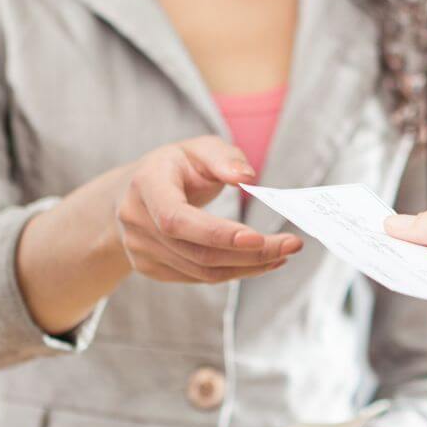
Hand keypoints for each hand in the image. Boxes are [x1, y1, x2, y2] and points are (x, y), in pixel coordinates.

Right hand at [115, 136, 301, 282]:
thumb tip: (246, 177)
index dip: (216, 233)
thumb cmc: (176, 166)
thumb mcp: (199, 148)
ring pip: (202, 271)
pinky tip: (260, 261)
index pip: (177, 219)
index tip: (258, 237)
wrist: (136, 192)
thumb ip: (223, 158)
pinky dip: (234, 272)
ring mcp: (140, 249)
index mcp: (146, 185)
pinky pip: (198, 278)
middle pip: (198, 252)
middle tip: (291, 246)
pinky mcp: (151, 268)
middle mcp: (137, 221)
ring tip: (282, 254)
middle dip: (250, 254)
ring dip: (248, 266)